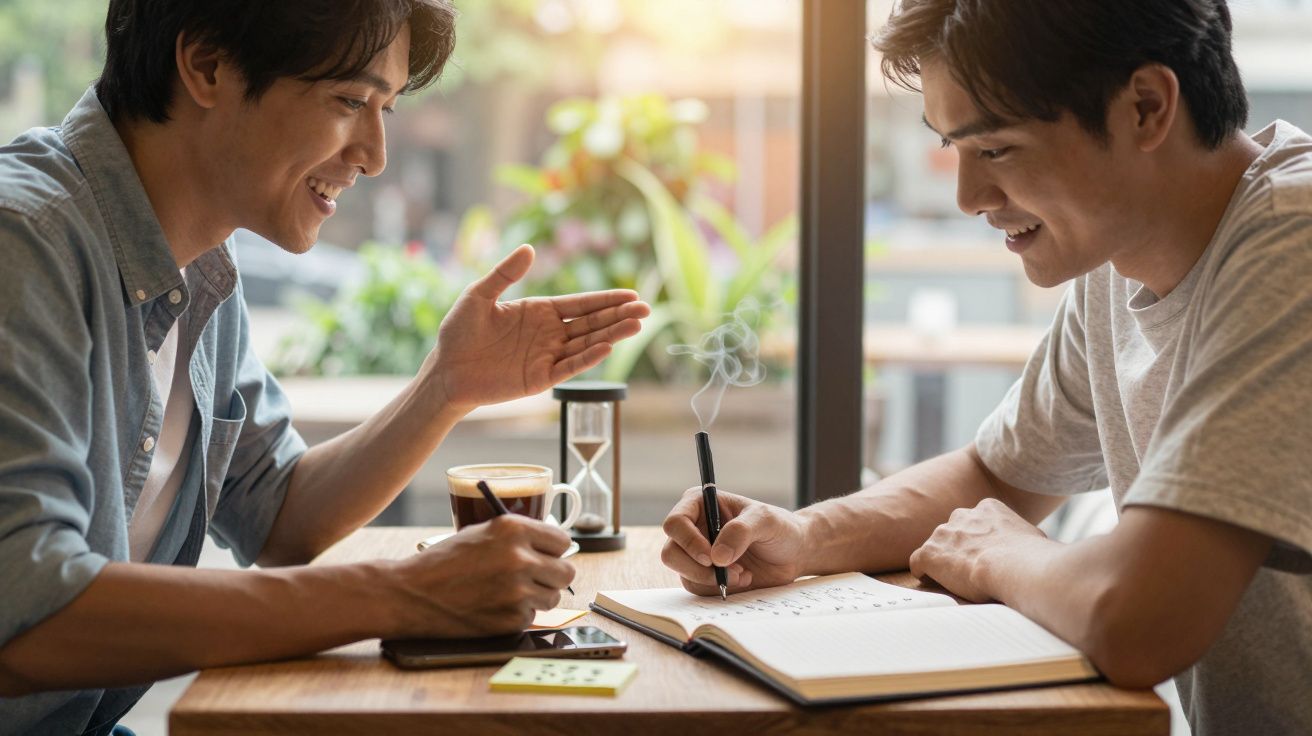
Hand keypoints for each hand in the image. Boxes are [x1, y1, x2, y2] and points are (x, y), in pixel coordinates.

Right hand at [384, 515, 576, 637]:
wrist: (411, 594)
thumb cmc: (444, 561)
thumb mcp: (482, 532)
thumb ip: (518, 537)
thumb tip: (550, 546)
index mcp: (514, 529)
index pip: (562, 541)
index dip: (554, 550)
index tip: (547, 555)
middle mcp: (520, 559)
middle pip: (566, 572)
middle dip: (553, 575)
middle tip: (536, 577)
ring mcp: (517, 592)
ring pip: (552, 597)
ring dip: (537, 596)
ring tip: (509, 592)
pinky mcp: (511, 620)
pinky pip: (531, 617)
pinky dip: (517, 614)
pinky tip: (493, 607)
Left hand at [429, 244, 650, 410]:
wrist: (445, 371)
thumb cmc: (458, 332)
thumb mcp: (478, 295)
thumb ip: (504, 274)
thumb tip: (529, 248)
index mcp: (539, 312)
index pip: (581, 304)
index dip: (606, 299)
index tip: (631, 295)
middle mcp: (549, 334)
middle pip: (592, 323)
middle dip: (619, 315)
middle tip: (645, 309)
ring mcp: (547, 356)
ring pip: (587, 344)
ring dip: (612, 335)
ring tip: (637, 325)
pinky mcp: (540, 379)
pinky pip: (569, 367)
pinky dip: (588, 358)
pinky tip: (607, 348)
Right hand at [661, 486, 806, 595]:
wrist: (793, 553)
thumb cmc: (779, 528)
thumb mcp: (766, 520)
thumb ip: (741, 531)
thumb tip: (716, 557)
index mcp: (699, 505)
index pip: (675, 523)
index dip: (688, 542)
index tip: (711, 557)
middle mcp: (692, 529)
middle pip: (671, 553)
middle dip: (698, 568)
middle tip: (726, 571)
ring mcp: (695, 554)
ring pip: (683, 574)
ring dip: (712, 579)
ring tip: (742, 573)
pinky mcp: (703, 576)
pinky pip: (698, 588)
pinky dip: (720, 588)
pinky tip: (742, 579)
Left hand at [908, 497, 1048, 601]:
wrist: (1013, 566)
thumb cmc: (1031, 556)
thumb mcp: (1033, 537)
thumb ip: (1022, 537)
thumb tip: (1033, 547)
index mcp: (988, 508)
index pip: (977, 520)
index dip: (979, 539)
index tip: (984, 553)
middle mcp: (962, 515)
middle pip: (954, 531)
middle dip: (959, 547)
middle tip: (969, 567)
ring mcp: (943, 533)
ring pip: (936, 546)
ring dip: (943, 559)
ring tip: (953, 578)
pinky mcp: (929, 552)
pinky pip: (918, 561)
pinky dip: (922, 570)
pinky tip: (928, 579)